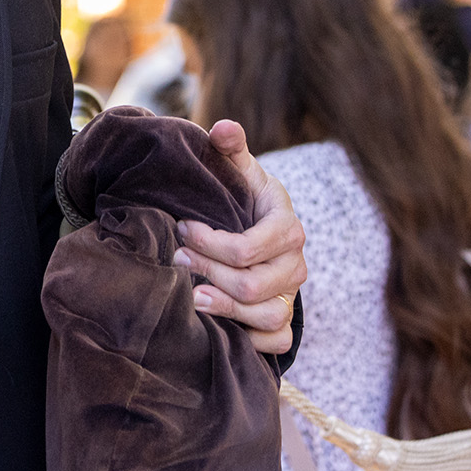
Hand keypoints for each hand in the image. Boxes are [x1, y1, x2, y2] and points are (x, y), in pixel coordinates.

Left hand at [173, 118, 307, 355]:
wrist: (260, 234)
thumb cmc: (244, 201)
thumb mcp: (239, 173)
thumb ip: (230, 150)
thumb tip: (223, 128)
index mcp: (287, 228)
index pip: (251, 247)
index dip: (212, 242)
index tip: (181, 228)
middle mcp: (295, 266)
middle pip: (253, 284)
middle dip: (210, 273)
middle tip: (176, 261)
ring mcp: (291, 297)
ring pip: (265, 315)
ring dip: (223, 308)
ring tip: (188, 297)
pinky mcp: (283, 323)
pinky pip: (274, 342)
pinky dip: (246, 338)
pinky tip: (214, 325)